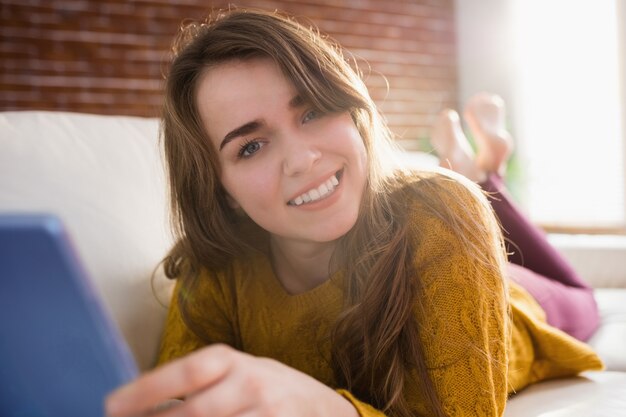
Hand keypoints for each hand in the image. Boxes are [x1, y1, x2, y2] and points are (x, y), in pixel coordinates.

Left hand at [105, 344, 358, 416]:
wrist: (326, 410)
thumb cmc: (269, 390)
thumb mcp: (238, 373)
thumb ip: (199, 385)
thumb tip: (142, 402)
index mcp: (234, 361)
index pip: (186, 372)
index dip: (146, 390)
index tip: (111, 406)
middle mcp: (253, 383)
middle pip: (195, 412)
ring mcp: (269, 414)